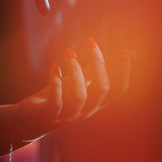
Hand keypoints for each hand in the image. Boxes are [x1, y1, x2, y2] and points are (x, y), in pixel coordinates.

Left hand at [10, 38, 133, 140]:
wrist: (30, 120)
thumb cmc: (60, 96)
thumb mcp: (82, 80)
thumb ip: (102, 69)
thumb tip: (131, 52)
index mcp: (97, 102)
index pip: (118, 91)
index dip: (124, 73)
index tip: (125, 53)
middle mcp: (87, 110)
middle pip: (102, 88)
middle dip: (98, 63)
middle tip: (90, 40)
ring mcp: (69, 115)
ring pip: (80, 95)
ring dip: (75, 70)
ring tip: (68, 51)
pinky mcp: (51, 115)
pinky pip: (57, 100)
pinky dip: (56, 81)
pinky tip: (54, 66)